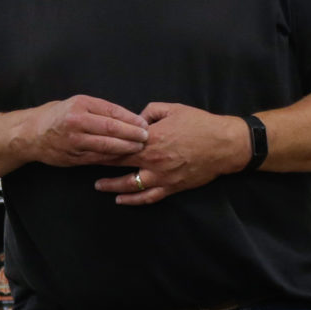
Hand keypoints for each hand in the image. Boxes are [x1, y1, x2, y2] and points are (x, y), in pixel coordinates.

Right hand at [19, 96, 149, 167]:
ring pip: (106, 146)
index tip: (144, 123)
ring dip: (126, 148)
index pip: (112, 112)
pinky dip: (113, 158)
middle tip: (147, 137)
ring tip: (139, 147)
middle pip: (111, 129)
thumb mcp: (76, 103)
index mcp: (80, 105)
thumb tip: (127, 117)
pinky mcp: (73, 157)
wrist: (31, 135)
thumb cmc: (57, 116)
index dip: (130, 119)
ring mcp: (74, 141)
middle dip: (132, 134)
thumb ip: (99, 109)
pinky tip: (123, 157)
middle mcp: (76, 122)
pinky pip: (98, 158)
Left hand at [94, 104, 251, 204]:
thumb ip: (148, 112)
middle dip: (100, 165)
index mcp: (151, 139)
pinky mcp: (172, 187)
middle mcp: (153, 160)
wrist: (225, 144)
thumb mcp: (172, 109)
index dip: (101, 146)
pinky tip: (121, 199)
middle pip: (119, 164)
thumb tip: (133, 120)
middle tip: (85, 165)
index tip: (87, 146)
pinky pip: (148, 197)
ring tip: (98, 185)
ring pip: (130, 185)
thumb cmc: (199, 124)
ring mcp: (162, 176)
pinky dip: (133, 200)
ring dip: (112, 186)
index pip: (119, 144)